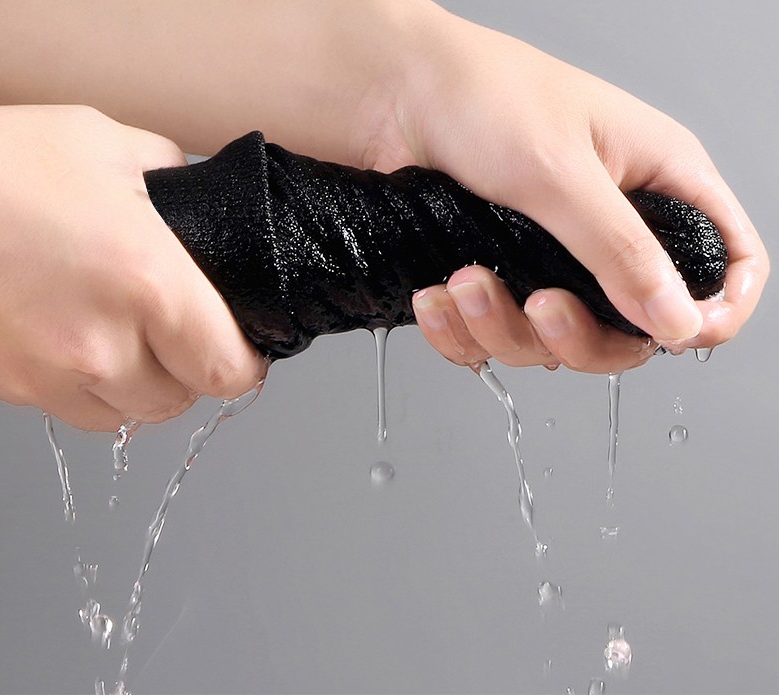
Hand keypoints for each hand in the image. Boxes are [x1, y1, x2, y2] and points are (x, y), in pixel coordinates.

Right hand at [0, 105, 266, 430]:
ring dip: (140, 386)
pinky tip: (79, 345)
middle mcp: (101, 342)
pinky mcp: (9, 386)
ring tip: (127, 340)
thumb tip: (198, 206)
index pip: (228, 370)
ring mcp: (49, 373)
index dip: (244, 363)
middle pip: (179, 400)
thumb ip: (172, 179)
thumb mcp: (108, 146)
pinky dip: (89, 389)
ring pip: (127, 414)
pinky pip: (73, 410)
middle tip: (182, 336)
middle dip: (191, 371)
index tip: (243, 350)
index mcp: (149, 282)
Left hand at [360, 8, 767, 371]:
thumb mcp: (562, 171)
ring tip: (465, 279)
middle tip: (541, 304)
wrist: (388, 94)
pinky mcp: (496, 276)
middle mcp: (607, 228)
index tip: (679, 335)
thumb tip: (678, 319)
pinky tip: (437, 296)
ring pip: (552, 342)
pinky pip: (491, 338)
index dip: (715, 309)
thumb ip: (622, 251)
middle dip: (580, 336)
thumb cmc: (480, 95)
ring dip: (502, 326)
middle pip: (630, 328)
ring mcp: (549, 258)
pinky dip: (462, 331)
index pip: (724, 260)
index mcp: (653, 183)